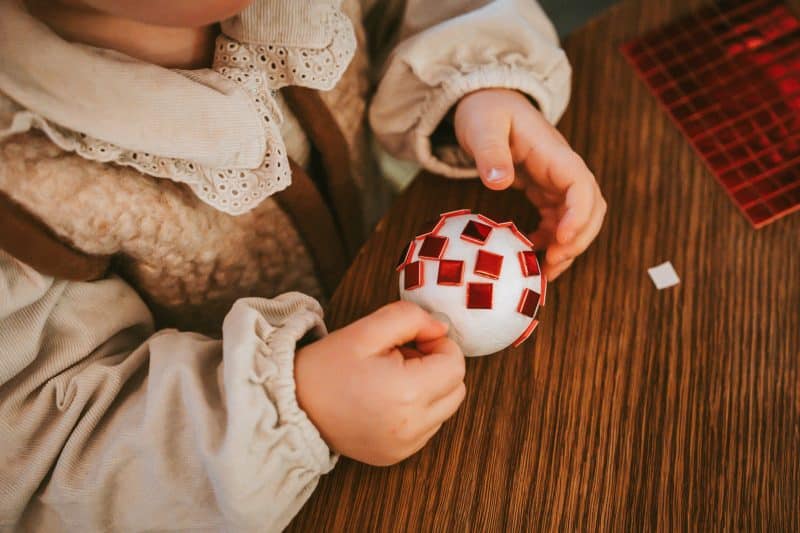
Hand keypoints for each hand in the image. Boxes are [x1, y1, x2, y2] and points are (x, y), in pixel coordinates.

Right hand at [294, 301, 465, 465]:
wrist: (290, 407)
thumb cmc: (325, 368)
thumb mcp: (365, 329)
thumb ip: (410, 318)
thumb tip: (440, 328)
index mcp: (407, 393)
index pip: (455, 364)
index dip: (439, 344)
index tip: (415, 339)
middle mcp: (411, 426)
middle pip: (456, 389)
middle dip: (437, 366)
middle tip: (402, 356)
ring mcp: (405, 446)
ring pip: (444, 409)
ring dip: (428, 389)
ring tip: (390, 378)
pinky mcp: (395, 456)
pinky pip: (426, 428)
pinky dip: (416, 410)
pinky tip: (385, 399)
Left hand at [454, 88, 605, 279]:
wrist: (486, 100)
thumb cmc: (486, 111)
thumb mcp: (482, 127)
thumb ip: (490, 152)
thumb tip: (499, 182)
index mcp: (554, 153)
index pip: (582, 185)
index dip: (578, 216)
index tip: (560, 241)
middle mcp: (562, 169)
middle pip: (591, 208)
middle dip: (579, 240)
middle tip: (552, 265)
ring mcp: (556, 181)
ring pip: (578, 219)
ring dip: (568, 247)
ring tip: (544, 272)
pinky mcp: (545, 190)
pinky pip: (558, 221)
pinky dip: (552, 242)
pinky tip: (533, 254)